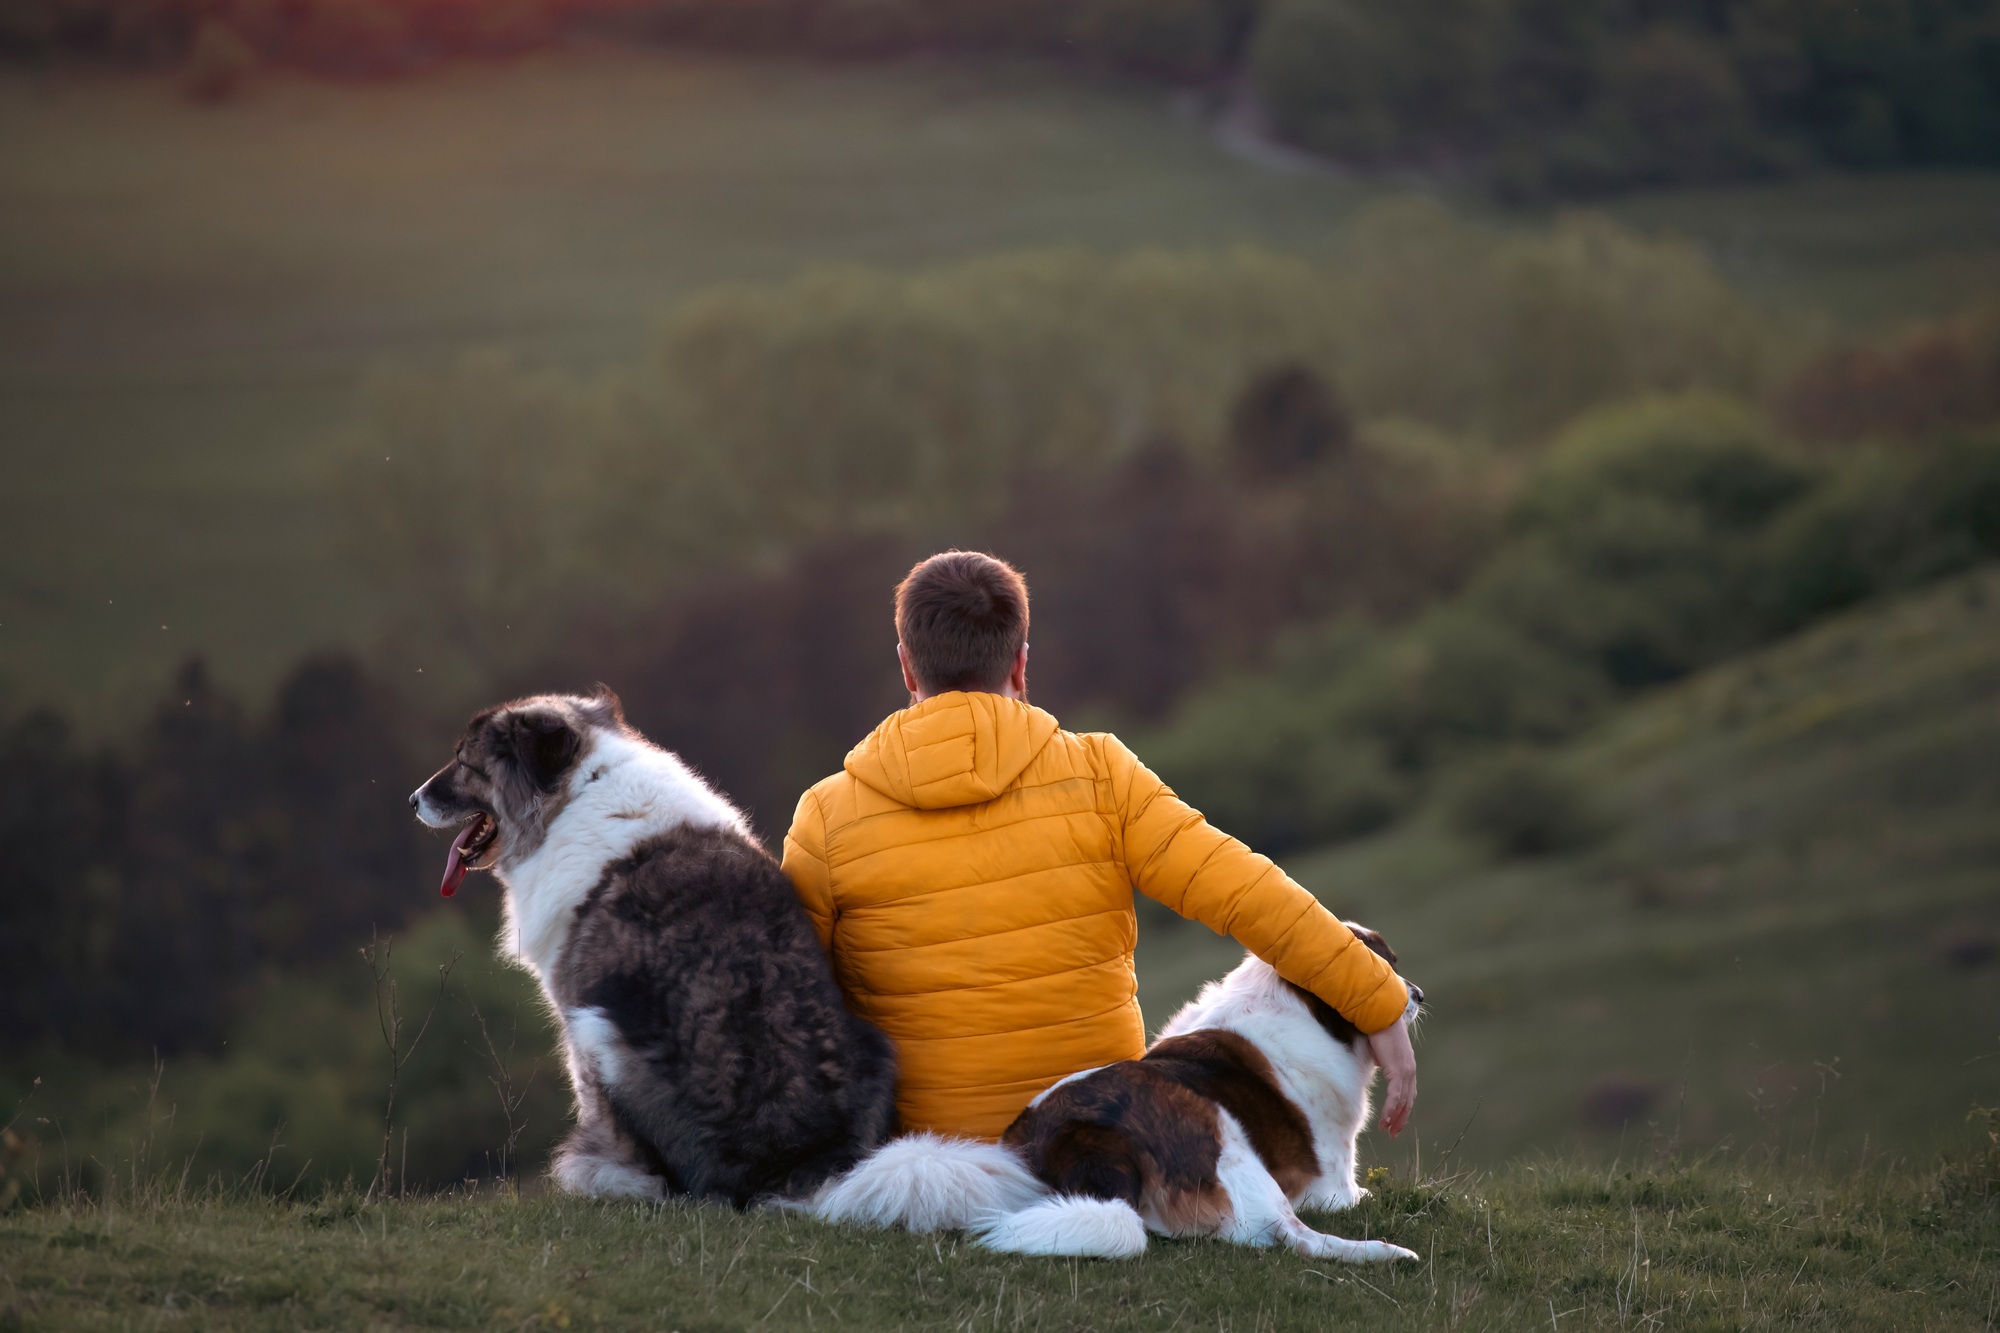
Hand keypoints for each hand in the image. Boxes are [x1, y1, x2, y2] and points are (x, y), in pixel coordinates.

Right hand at [1367, 1017, 1416, 1137]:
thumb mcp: (1380, 1050)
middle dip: (1401, 1118)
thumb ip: (1381, 1061)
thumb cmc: (1377, 1029)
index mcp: (1406, 1066)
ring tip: (1388, 1130)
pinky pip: (1395, 1096)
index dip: (1402, 1108)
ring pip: (1403, 1102)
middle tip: (1393, 1133)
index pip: (1407, 1092)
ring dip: (1395, 1118)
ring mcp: (1405, 1071)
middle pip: (1408, 1101)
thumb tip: (1377, 1065)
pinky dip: (1391, 1110)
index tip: (1395, 1120)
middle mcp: (1409, 1070)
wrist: (1379, 1015)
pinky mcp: (1398, 1071)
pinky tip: (1385, 1120)